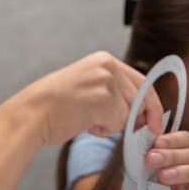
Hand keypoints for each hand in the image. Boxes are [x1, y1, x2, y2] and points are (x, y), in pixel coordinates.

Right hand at [9, 51, 163, 144]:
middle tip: (119, 127)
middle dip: (136, 119)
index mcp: (104, 59)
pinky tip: (85, 124)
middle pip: (140, 99)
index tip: (156, 123)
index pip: (142, 82)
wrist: (32, 113)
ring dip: (112, 124)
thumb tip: (144, 110)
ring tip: (87, 118)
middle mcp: (107, 66)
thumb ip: (113, 89)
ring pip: (129, 114)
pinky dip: (104, 130)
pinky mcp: (102, 100)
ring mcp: (105, 81)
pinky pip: (118, 124)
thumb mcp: (88, 84)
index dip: (153, 105)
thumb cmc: (57, 105)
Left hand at [108, 131, 188, 189]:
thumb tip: (142, 129)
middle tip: (150, 160)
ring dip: (185, 171)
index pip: (185, 138)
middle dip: (171, 155)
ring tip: (163, 177)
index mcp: (179, 153)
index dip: (172, 139)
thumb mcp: (137, 168)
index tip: (155, 143)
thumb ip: (142, 151)